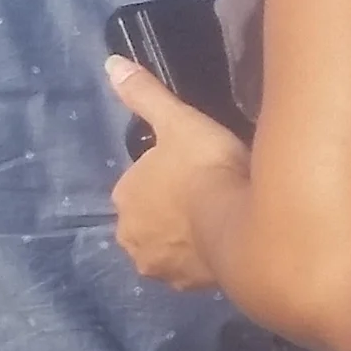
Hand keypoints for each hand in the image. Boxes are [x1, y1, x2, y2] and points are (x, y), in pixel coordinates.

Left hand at [108, 55, 251, 291]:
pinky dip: (202, 259)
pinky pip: (191, 270)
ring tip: (218, 221)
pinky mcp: (185, 287)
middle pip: (149, 219)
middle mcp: (130, 237)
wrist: (240, 221)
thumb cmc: (205, 167)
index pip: (139, 184)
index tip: (193, 169)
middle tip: (207, 196)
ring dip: (185, 238)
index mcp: (124, 198)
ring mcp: (157, 265)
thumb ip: (144, 95)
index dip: (165, 176)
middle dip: (170, 212)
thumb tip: (110, 64)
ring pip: (167, 247)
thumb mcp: (176, 121)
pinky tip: (225, 244)